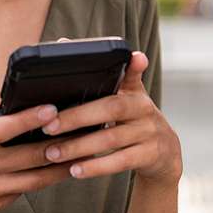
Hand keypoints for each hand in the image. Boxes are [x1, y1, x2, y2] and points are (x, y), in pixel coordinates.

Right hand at [0, 91, 73, 212]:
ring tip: (84, 156)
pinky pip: (21, 193)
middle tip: (86, 133)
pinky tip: (56, 171)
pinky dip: (38, 181)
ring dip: (61, 168)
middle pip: (28, 157)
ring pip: (33, 180)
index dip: (30, 119)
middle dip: (60, 145)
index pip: (4, 129)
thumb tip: (6, 93)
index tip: (53, 109)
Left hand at [35, 51, 181, 184]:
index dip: (131, 67)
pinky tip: (75, 170)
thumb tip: (63, 41)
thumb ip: (98, 76)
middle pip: (111, 109)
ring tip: (53, 153)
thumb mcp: (125, 98)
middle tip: (48, 126)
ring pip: (111, 138)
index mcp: (135, 92)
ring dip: (80, 147)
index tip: (133, 58)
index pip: (129, 76)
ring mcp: (150, 133)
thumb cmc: (132, 121)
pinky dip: (97, 166)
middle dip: (77, 117)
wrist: (164, 155)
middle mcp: (145, 109)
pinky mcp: (150, 155)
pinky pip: (121, 161)